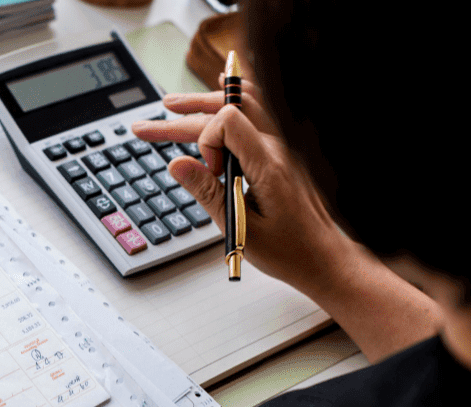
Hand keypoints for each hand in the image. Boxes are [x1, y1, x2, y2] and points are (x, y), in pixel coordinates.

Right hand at [132, 82, 358, 296]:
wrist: (325, 258)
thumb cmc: (290, 251)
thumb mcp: (241, 229)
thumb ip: (208, 193)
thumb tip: (177, 164)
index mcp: (270, 165)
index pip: (228, 121)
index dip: (205, 142)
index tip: (208, 173)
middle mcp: (280, 147)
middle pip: (228, 109)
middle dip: (184, 116)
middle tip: (146, 128)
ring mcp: (284, 146)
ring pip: (244, 104)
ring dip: (205, 102)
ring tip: (172, 105)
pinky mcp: (283, 152)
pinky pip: (260, 110)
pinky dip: (237, 97)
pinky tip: (223, 85)